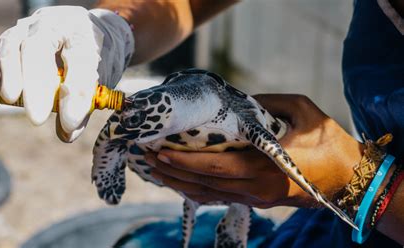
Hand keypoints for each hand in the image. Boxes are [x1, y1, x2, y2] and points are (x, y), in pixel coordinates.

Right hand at [0, 6, 133, 141]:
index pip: (80, 57)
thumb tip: (66, 133)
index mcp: (83, 31)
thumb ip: (85, 104)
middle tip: (37, 117)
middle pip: (37, 47)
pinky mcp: (9, 42)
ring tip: (11, 100)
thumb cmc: (96, 59)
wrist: (85, 33)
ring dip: (8, 75)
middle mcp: (52, 24)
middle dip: (35, 83)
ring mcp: (27, 29)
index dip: (75, 90)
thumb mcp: (102, 78)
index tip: (70, 122)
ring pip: (11, 45)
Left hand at [145, 94, 363, 208]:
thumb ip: (268, 103)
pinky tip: (181, 182)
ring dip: (180, 183)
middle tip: (148, 158)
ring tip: (156, 171)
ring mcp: (256, 198)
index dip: (185, 161)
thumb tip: (237, 101)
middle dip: (174, 172)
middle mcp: (256, 188)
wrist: (349, 179)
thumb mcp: (303, 111)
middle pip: (205, 183)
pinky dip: (197, 190)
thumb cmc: (330, 143)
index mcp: (266, 167)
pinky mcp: (257, 201)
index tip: (161, 151)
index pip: (215, 167)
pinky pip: (220, 197)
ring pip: (209, 194)